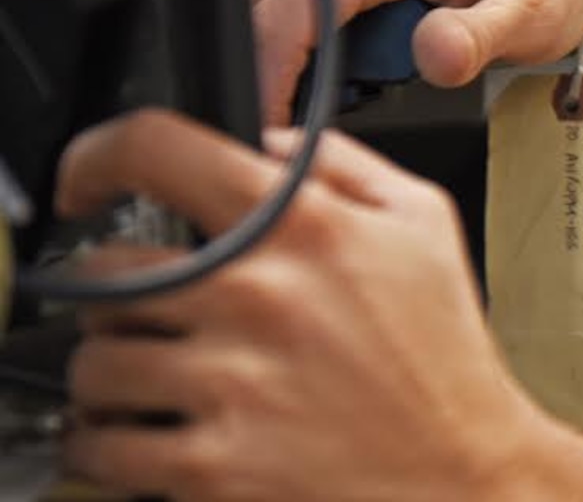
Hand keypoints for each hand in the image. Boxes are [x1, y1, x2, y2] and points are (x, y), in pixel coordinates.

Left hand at [56, 110, 561, 500]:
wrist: (465, 475)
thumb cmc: (445, 356)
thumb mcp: (425, 222)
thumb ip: (344, 163)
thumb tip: (268, 142)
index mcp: (307, 227)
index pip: (160, 151)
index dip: (99, 156)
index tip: (87, 181)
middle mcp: (259, 296)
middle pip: (105, 273)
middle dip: (118, 294)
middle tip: (151, 314)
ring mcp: (232, 384)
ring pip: (93, 364)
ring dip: (110, 374)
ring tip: (152, 382)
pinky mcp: (212, 469)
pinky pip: (102, 446)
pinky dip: (106, 445)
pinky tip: (145, 436)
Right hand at [250, 0, 582, 123]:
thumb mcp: (532, 14)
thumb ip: (477, 40)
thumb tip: (434, 54)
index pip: (291, 11)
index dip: (272, 77)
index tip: (272, 125)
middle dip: (270, 58)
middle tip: (305, 111)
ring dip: (279, 30)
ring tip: (336, 74)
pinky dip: (294, 6)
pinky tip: (339, 38)